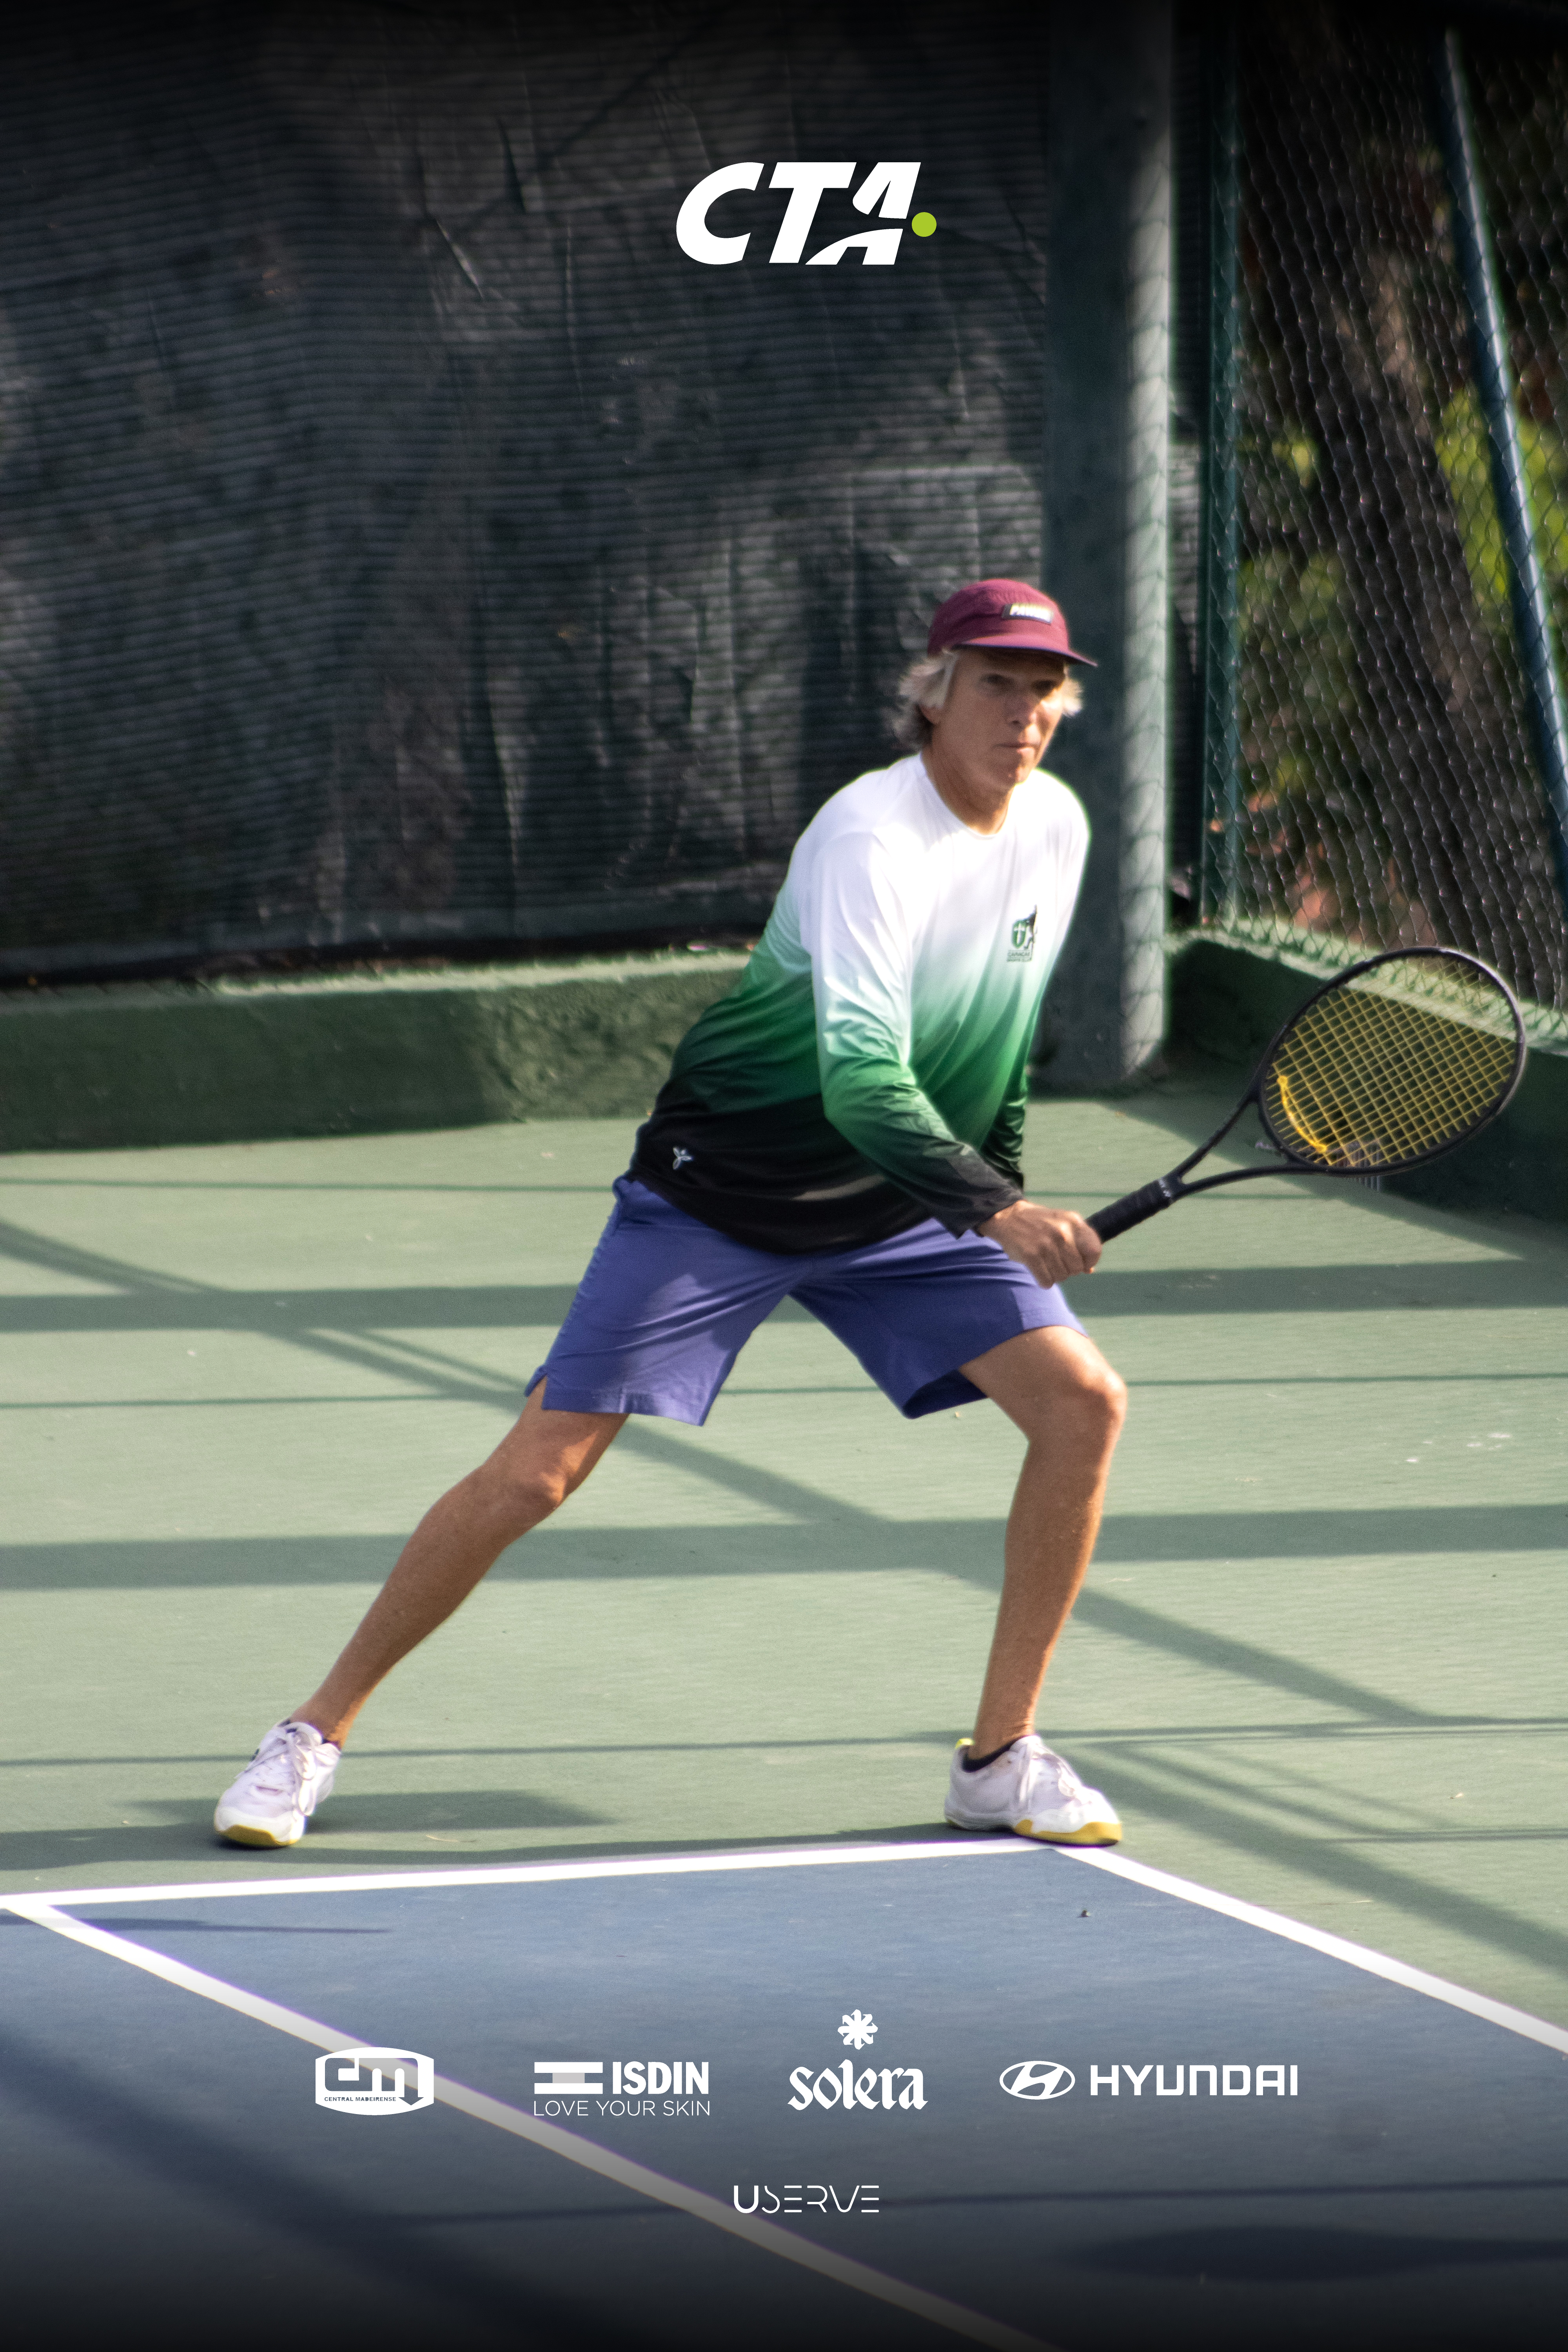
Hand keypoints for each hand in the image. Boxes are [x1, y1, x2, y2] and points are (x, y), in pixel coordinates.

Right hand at [978, 1199, 1101, 1287]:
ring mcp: (1046, 1244)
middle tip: (1056, 1260)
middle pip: (1077, 1268)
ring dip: (1055, 1274)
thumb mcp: (1063, 1223)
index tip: (1080, 1262)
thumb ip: (1079, 1243)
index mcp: (1073, 1221)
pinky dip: (1044, 1280)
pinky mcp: (1031, 1256)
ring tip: (1046, 1262)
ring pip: (1062, 1277)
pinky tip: (1038, 1269)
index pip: (1094, 1251)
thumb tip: (1090, 1270)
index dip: (1089, 1261)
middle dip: (1068, 1269)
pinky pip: (1047, 1281)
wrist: (1008, 1217)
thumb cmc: (1040, 1223)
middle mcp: (1062, 1232)